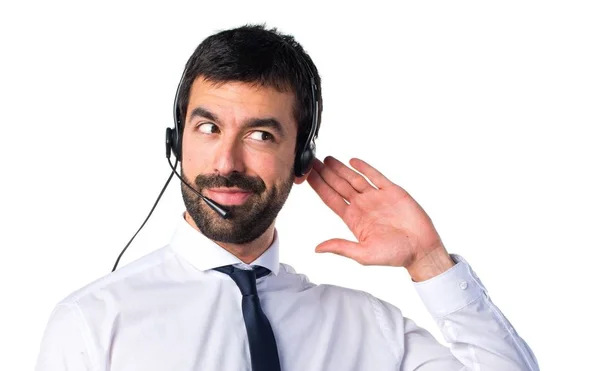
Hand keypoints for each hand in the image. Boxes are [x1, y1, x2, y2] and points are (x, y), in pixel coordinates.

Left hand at [307, 156, 454, 279]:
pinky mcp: (392, 192)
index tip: (307, 176)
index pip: (331, 199)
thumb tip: (318, 248)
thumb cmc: (395, 255)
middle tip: (311, 161)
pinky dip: (365, 168)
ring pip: (354, 178)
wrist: (421, 249)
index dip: (319, 186)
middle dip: (325, 173)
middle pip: (339, 185)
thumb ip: (341, 248)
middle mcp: (363, 206)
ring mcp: (377, 197)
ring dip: (341, 169)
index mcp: (353, 219)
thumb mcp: (364, 255)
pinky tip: (353, 161)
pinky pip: (376, 176)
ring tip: (327, 159)